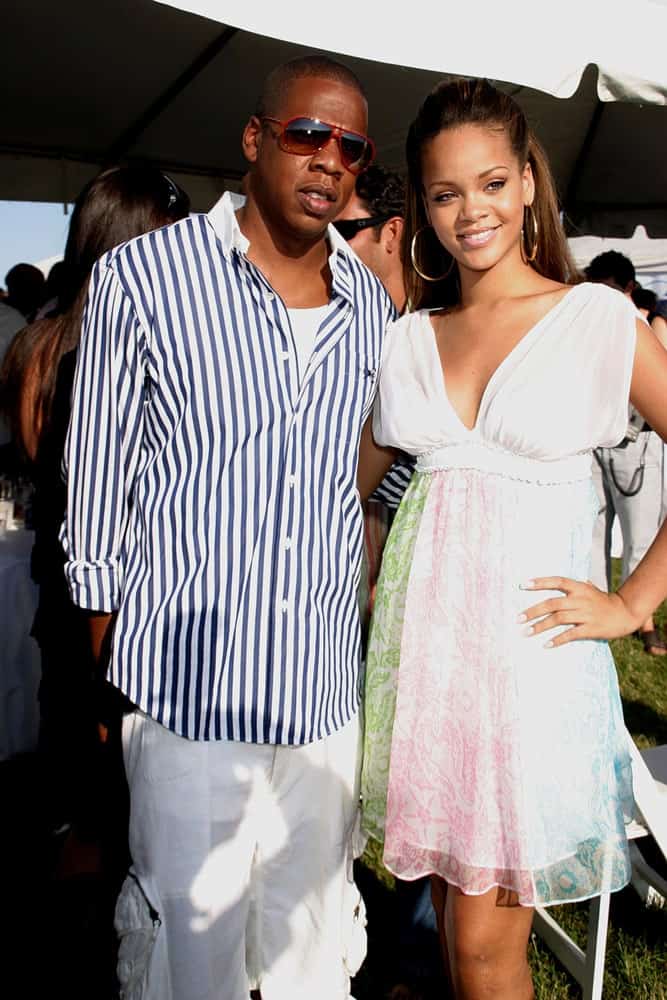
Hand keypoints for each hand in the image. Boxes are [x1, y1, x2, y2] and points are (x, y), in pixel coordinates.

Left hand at [518, 576, 640, 647]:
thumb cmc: (604, 601)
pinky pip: (571, 634)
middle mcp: (580, 599)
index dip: (540, 582)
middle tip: (517, 619)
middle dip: (533, 611)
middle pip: (552, 603)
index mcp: (579, 588)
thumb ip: (576, 586)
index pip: (557, 581)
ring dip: (540, 626)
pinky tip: (546, 645)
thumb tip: (560, 583)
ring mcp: (586, 614)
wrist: (626, 613)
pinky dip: (557, 639)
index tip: (522, 585)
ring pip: (558, 619)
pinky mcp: (591, 628)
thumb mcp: (591, 589)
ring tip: (526, 632)